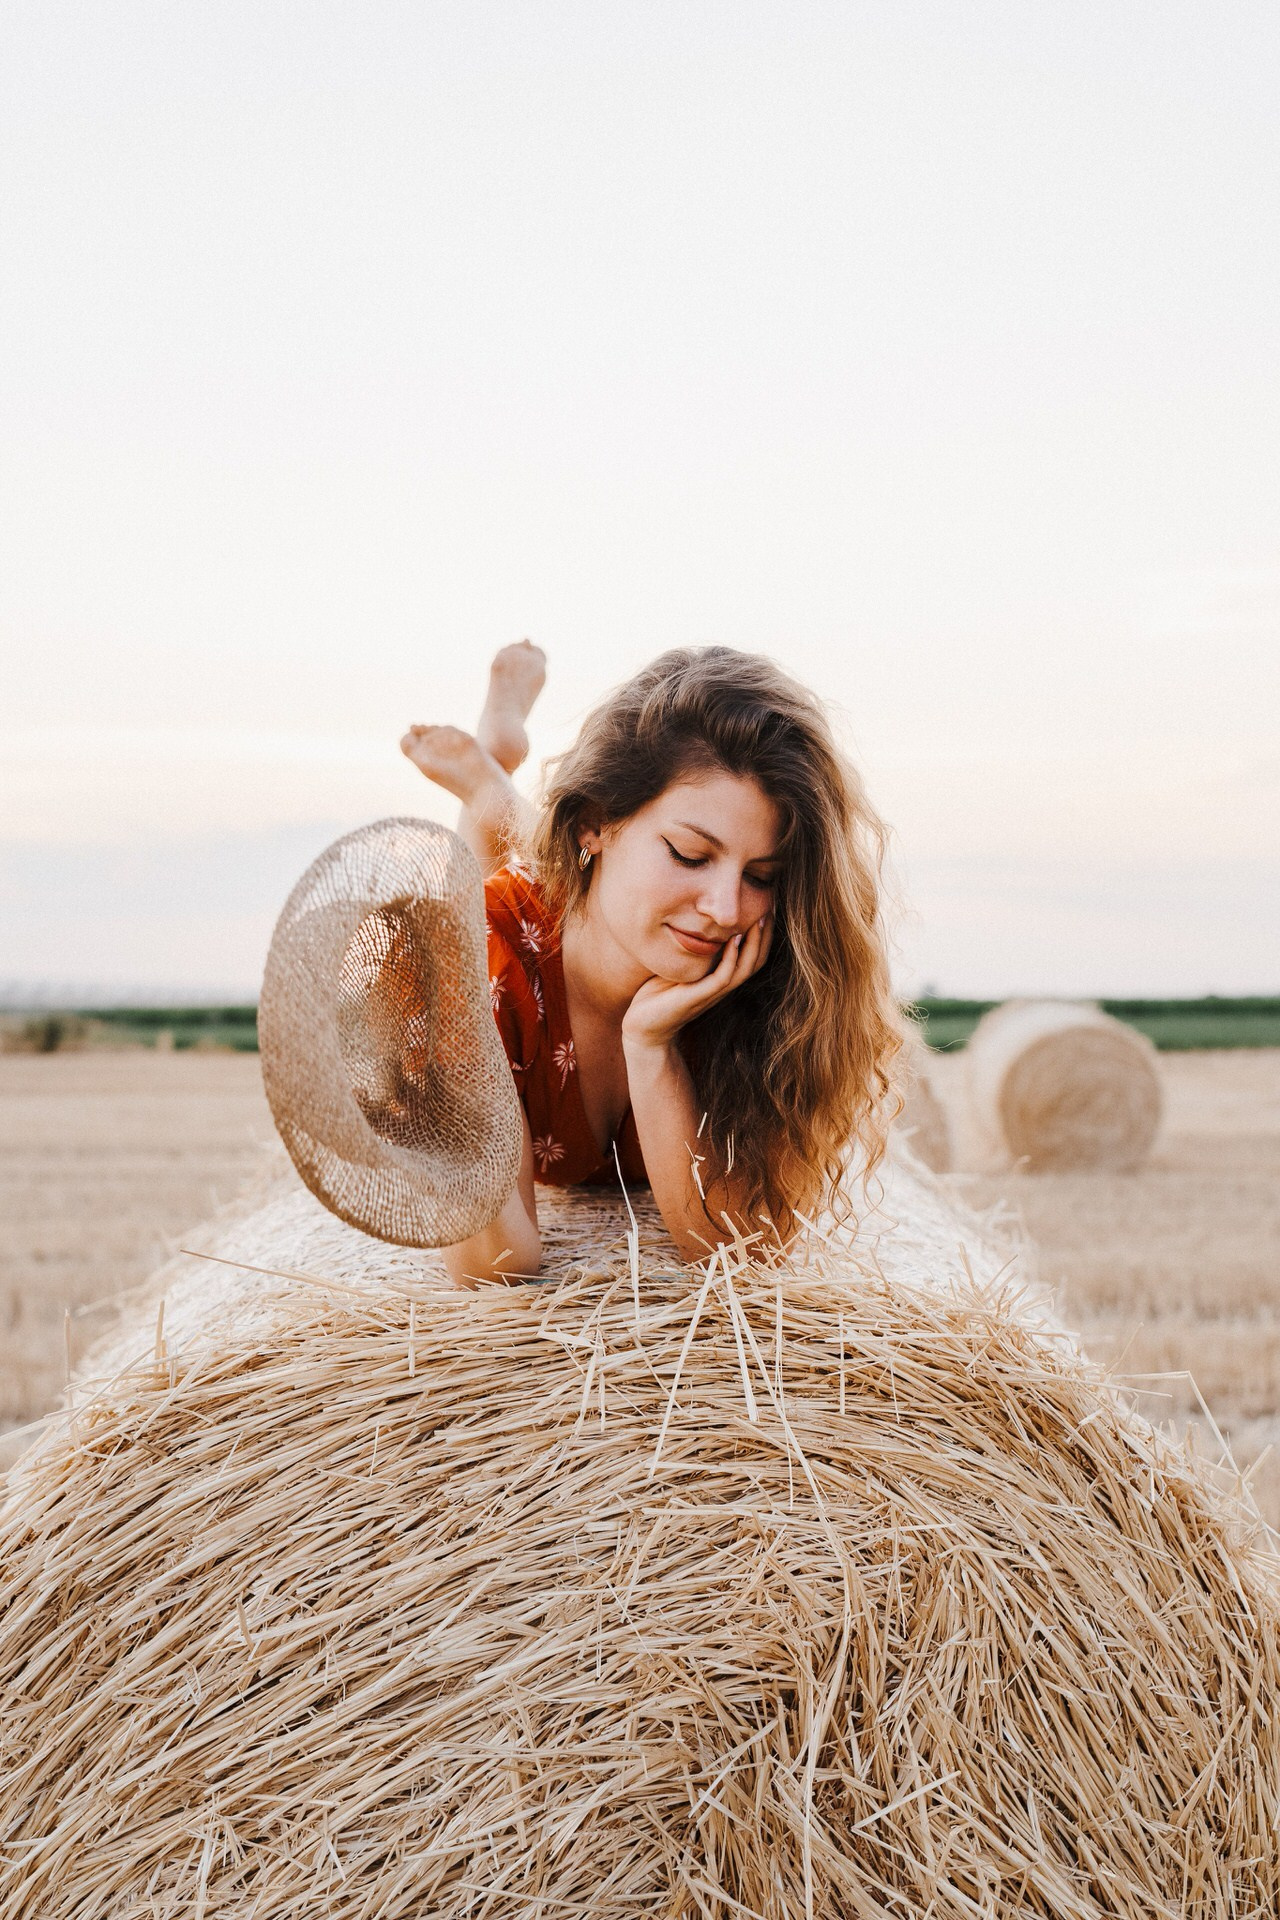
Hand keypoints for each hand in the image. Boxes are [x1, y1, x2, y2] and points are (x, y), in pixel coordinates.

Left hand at [621, 914, 773, 1053]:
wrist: (644, 1026)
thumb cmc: (657, 994)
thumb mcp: (678, 964)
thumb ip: (690, 947)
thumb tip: (691, 917)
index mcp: (720, 979)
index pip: (752, 956)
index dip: (763, 935)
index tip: (767, 909)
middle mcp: (721, 986)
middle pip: (757, 961)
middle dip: (766, 936)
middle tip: (772, 909)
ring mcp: (712, 993)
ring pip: (745, 968)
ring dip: (755, 944)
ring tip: (760, 921)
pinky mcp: (699, 997)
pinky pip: (723, 977)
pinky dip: (731, 957)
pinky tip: (734, 938)